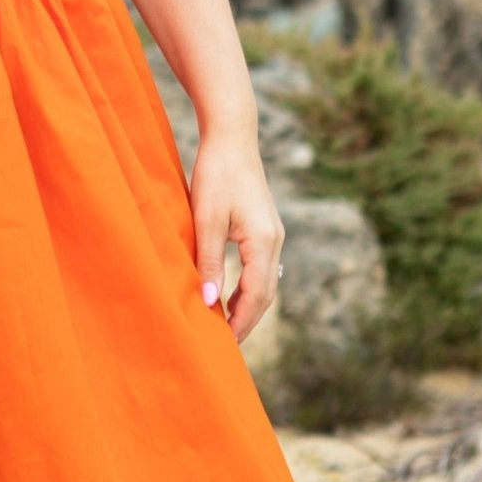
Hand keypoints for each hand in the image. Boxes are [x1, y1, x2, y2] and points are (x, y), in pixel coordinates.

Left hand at [188, 130, 284, 347]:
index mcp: (263, 242)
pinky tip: (230, 293)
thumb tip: (209, 301)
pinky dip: (248, 287)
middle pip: (265, 294)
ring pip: (265, 282)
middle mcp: (275, 241)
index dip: (240, 322)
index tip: (224, 344)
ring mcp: (273, 234)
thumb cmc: (215, 173)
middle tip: (226, 345)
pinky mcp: (265, 227)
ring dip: (248, 305)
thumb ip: (209, 260)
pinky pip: (261, 267)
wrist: (232, 136)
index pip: (255, 296)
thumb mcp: (206, 218)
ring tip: (226, 326)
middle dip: (247, 320)